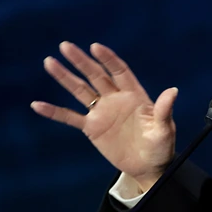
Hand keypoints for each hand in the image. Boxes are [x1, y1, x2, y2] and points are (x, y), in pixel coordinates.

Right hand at [31, 41, 177, 191]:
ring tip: (49, 62)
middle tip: (65, 46)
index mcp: (134, 94)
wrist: (149, 166)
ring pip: (81, 90)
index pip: (119, 71)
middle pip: (96, 75)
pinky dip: (54, 112)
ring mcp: (102, 112)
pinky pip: (70, 117)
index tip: (95, 47)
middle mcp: (116, 99)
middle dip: (81, 61)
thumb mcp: (164, 129)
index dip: (108, 59)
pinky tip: (38, 104)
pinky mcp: (92, 128)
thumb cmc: (161, 146)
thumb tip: (173, 90)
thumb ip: (164, 110)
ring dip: (65, 77)